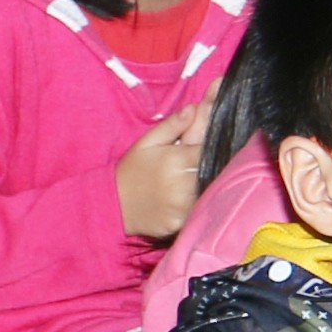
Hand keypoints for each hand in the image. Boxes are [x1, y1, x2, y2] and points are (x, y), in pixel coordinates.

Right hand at [117, 101, 209, 241]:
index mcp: (176, 159)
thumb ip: (173, 125)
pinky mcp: (181, 223)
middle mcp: (182, 184)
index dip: (216, 145)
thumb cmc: (132, 170)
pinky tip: (195, 199)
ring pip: (211, 192)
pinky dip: (202, 204)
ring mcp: (182, 206)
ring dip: (212, 185)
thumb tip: (195, 107)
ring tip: (204, 179)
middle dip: (217, 165)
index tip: (218, 143)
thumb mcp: (147, 142)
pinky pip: (200, 212)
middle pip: (215, 171)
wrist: (113, 205)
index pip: (211, 148)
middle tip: (212, 162)